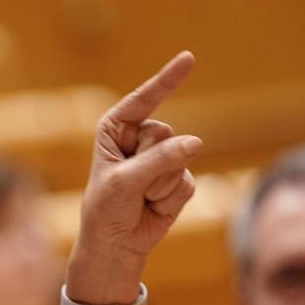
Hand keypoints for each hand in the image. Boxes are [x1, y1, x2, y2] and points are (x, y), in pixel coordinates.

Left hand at [68, 51, 200, 304]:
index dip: (166, 80)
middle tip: (132, 185)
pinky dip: (170, 199)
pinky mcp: (177, 180)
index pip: (144, 100)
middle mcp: (139, 139)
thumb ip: (159, 160)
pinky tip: (152, 207)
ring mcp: (161, 158)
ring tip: (140, 199)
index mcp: (115, 129)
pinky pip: (188, 181)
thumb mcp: (125, 182)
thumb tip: (197, 142)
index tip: (188, 58)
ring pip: (181, 159)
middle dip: (152, 164)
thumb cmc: (107, 210)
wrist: (114, 246)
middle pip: (166, 134)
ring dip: (160, 185)